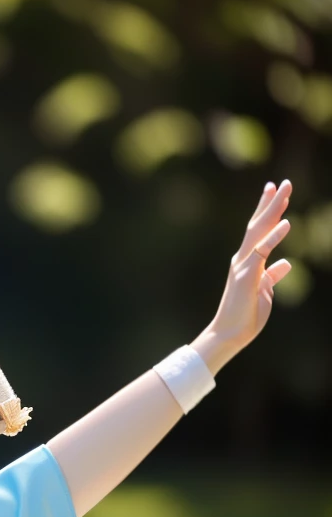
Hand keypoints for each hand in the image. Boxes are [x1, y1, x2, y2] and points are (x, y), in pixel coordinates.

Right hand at [192, 180, 292, 374]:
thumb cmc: (245, 314)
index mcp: (247, 262)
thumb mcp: (264, 291)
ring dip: (272, 211)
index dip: (267, 210)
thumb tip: (286, 263)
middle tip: (282, 183)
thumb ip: (272, 275)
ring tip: (283, 192)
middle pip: (257, 225)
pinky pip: (262, 252)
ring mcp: (244, 267)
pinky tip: (286, 223)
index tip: (274, 190)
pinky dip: (274, 237)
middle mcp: (243, 259)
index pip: (258, 231)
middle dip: (270, 203)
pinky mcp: (247, 277)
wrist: (229, 333)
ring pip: (258, 233)